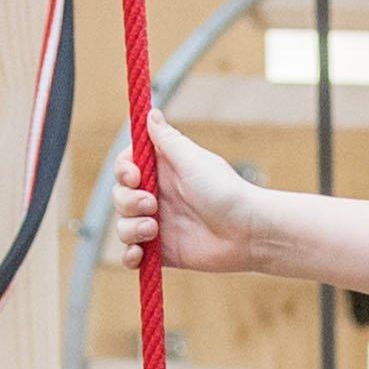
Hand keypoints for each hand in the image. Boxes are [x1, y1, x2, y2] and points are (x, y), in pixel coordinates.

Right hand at [115, 118, 273, 276]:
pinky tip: (139, 254)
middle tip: (152, 205)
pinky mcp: (162, 252)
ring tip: (153, 231)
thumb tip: (150, 112)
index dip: (123, 171)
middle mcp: (157, 197)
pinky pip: (132, 255)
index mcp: (163, 172)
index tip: (134, 176)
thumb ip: (168, 140)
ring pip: (123, 226)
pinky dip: (129, 256)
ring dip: (130, 229)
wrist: (248, 233)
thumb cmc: (226, 191)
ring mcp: (158, 225)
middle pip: (120, 196)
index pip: (126, 167)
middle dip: (128, 201)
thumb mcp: (193, 161)